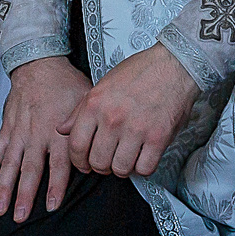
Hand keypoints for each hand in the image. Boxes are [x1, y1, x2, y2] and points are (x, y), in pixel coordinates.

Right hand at [0, 56, 88, 222]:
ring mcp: (19, 134)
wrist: (40, 65)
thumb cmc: (66, 85)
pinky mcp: (7, 130)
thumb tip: (97, 155)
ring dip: (3, 189)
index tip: (51, 206)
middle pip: (30, 169)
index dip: (55, 187)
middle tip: (21, 216)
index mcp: (58, 132)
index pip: (58, 165)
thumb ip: (88, 132)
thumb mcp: (86, 104)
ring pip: (9, 165)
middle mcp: (37, 135)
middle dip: (24, 195)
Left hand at [60, 44, 199, 178]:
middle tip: (106, 162)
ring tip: (125, 158)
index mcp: (94, 105)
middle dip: (100, 167)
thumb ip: (79, 110)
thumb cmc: (137, 73)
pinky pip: (145, 168)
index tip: (84, 165)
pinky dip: (143, 168)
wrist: (172, 66)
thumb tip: (62, 130)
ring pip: (121, 169)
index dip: (78, 161)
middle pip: (98, 162)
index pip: (76, 146)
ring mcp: (136, 129)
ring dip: (122, 169)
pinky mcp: (159, 138)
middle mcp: (113, 119)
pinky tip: (142, 157)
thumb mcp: (101, 86)